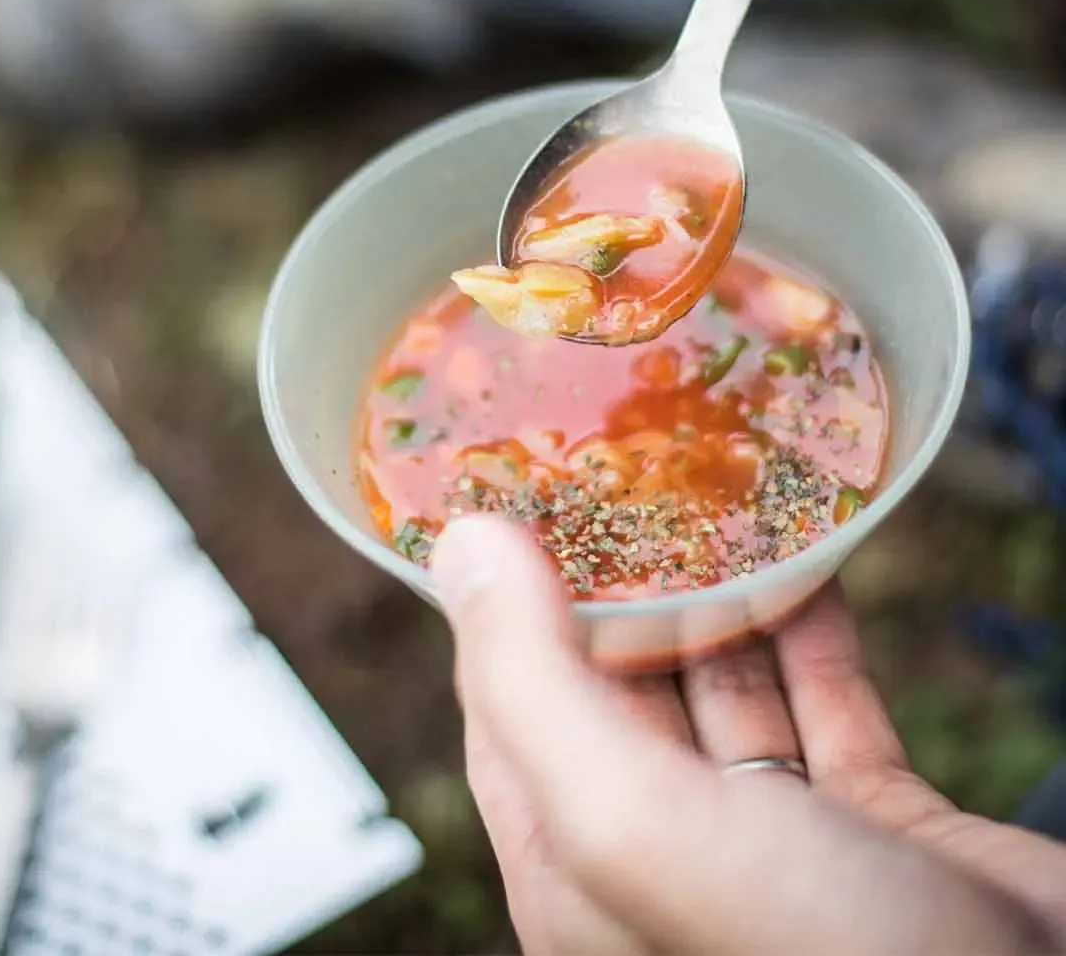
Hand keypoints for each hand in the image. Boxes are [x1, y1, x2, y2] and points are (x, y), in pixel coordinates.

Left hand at [431, 517, 1065, 955]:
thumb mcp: (634, 820)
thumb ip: (532, 684)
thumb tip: (461, 546)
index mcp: (579, 867)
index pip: (507, 711)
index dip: (501, 606)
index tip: (508, 501)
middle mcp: (666, 855)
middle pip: (616, 687)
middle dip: (612, 582)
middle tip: (612, 470)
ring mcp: (775, 840)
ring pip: (724, 685)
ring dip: (716, 594)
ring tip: (704, 490)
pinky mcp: (877, 825)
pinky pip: (826, 699)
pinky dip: (811, 626)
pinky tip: (807, 550)